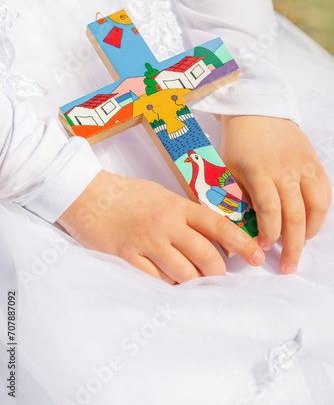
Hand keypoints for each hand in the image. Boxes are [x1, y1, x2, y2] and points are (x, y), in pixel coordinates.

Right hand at [57, 170, 264, 283]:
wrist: (87, 194)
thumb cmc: (126, 194)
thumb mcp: (160, 195)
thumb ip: (184, 214)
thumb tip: (208, 235)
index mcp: (177, 206)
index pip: (218, 225)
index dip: (241, 243)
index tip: (256, 257)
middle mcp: (166, 223)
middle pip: (205, 255)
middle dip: (218, 272)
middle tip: (218, 276)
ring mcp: (146, 241)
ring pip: (183, 272)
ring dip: (193, 281)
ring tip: (194, 281)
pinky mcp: (127, 256)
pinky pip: (156, 280)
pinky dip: (167, 284)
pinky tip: (168, 281)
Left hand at [220, 115, 331, 273]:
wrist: (257, 112)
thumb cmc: (238, 143)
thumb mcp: (227, 169)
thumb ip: (234, 198)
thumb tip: (237, 229)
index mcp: (258, 171)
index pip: (270, 209)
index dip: (269, 233)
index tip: (265, 247)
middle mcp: (284, 169)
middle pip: (295, 213)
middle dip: (293, 245)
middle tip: (289, 265)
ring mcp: (303, 165)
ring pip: (316, 205)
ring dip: (311, 230)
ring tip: (303, 244)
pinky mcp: (314, 162)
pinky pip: (325, 191)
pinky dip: (322, 211)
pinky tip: (312, 222)